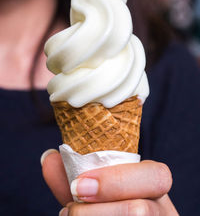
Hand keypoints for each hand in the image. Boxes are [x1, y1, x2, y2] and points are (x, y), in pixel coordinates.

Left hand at [41, 150, 178, 214]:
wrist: (120, 215)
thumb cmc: (111, 204)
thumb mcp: (98, 190)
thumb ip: (76, 176)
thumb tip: (50, 157)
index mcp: (154, 186)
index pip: (156, 175)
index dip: (116, 181)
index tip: (78, 186)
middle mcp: (162, 211)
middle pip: (141, 210)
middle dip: (97, 211)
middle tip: (70, 209)